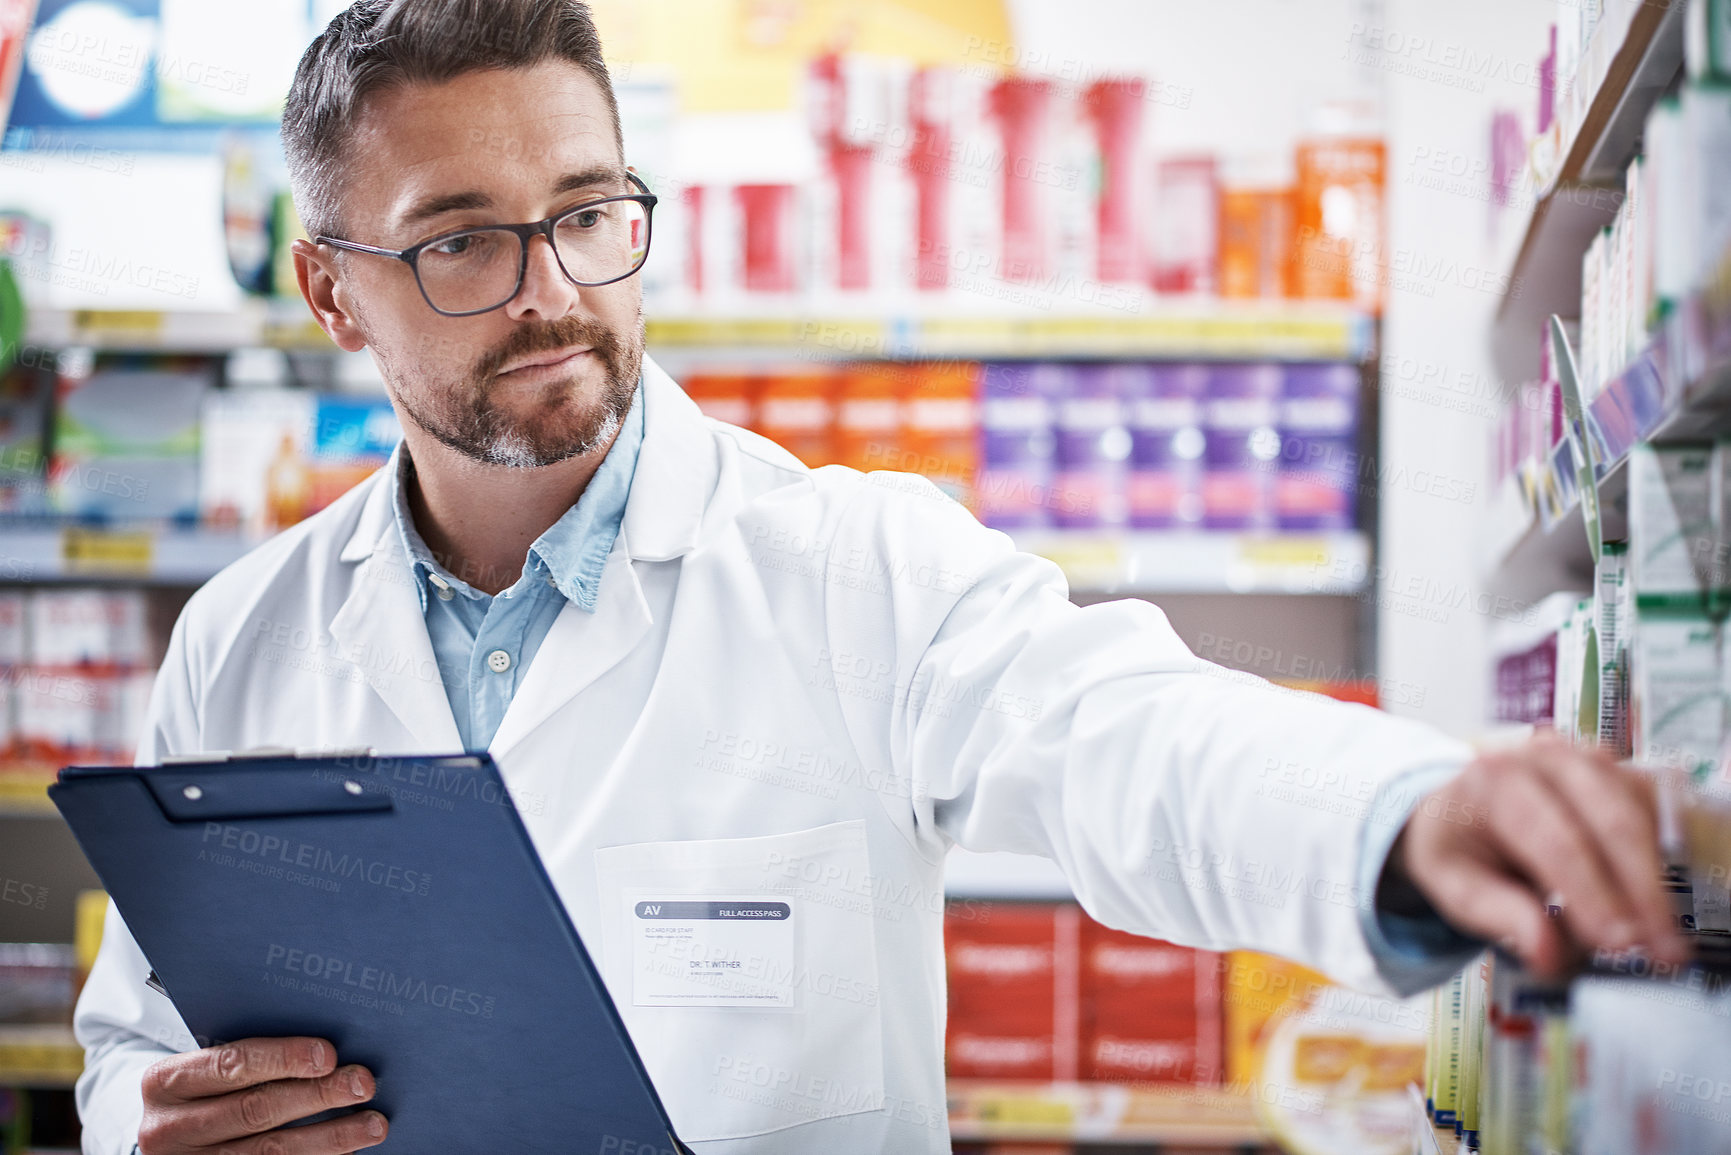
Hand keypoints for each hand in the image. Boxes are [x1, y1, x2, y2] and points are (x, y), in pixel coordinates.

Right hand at [137, 1036, 386, 1153]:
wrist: (169, 1142)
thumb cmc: (203, 1091)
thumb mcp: (206, 1069)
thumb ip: (250, 1057)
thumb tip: (329, 1049)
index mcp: (166, 1084)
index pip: (229, 1065)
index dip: (282, 1059)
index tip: (329, 1055)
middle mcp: (168, 1129)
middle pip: (255, 1110)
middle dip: (318, 1095)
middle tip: (364, 1084)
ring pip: (269, 1153)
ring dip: (330, 1138)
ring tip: (373, 1124)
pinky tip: (348, 1152)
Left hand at [1387, 732, 1690, 978]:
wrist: (1459, 805)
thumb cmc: (1459, 845)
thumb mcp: (1455, 883)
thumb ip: (1500, 916)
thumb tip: (1547, 953)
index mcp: (1495, 781)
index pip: (1557, 841)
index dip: (1594, 894)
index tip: (1619, 942)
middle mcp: (1544, 758)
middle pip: (1611, 822)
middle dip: (1642, 890)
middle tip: (1662, 949)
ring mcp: (1584, 759)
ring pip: (1640, 814)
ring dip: (1657, 879)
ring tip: (1665, 937)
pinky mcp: (1613, 770)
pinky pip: (1650, 809)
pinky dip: (1658, 854)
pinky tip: (1654, 898)